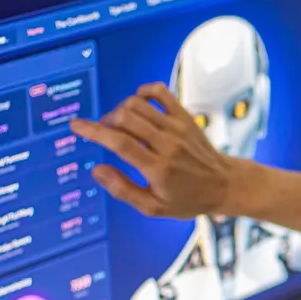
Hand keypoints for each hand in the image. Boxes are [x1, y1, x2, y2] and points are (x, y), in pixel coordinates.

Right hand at [69, 83, 237, 217]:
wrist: (225, 184)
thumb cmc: (188, 199)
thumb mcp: (154, 207)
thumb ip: (123, 190)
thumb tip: (96, 170)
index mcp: (158, 168)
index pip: (118, 142)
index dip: (93, 131)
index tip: (76, 125)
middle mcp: (168, 144)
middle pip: (125, 117)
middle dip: (105, 121)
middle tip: (103, 132)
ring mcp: (178, 127)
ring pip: (138, 104)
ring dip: (120, 109)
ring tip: (119, 124)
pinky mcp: (185, 117)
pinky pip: (160, 92)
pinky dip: (143, 92)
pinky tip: (137, 104)